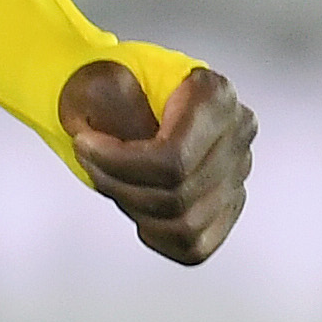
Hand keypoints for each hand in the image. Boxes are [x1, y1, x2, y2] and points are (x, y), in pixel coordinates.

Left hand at [60, 57, 253, 266]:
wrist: (114, 99)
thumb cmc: (104, 89)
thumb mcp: (94, 76)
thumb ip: (113, 95)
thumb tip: (135, 130)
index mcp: (214, 94)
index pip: (173, 159)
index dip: (117, 163)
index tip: (84, 144)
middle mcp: (236, 132)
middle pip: (176, 194)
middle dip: (117, 183)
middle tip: (90, 160)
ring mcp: (237, 170)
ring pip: (185, 224)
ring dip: (133, 208)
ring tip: (110, 179)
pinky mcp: (227, 204)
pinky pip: (192, 245)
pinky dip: (154, 232)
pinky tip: (134, 202)